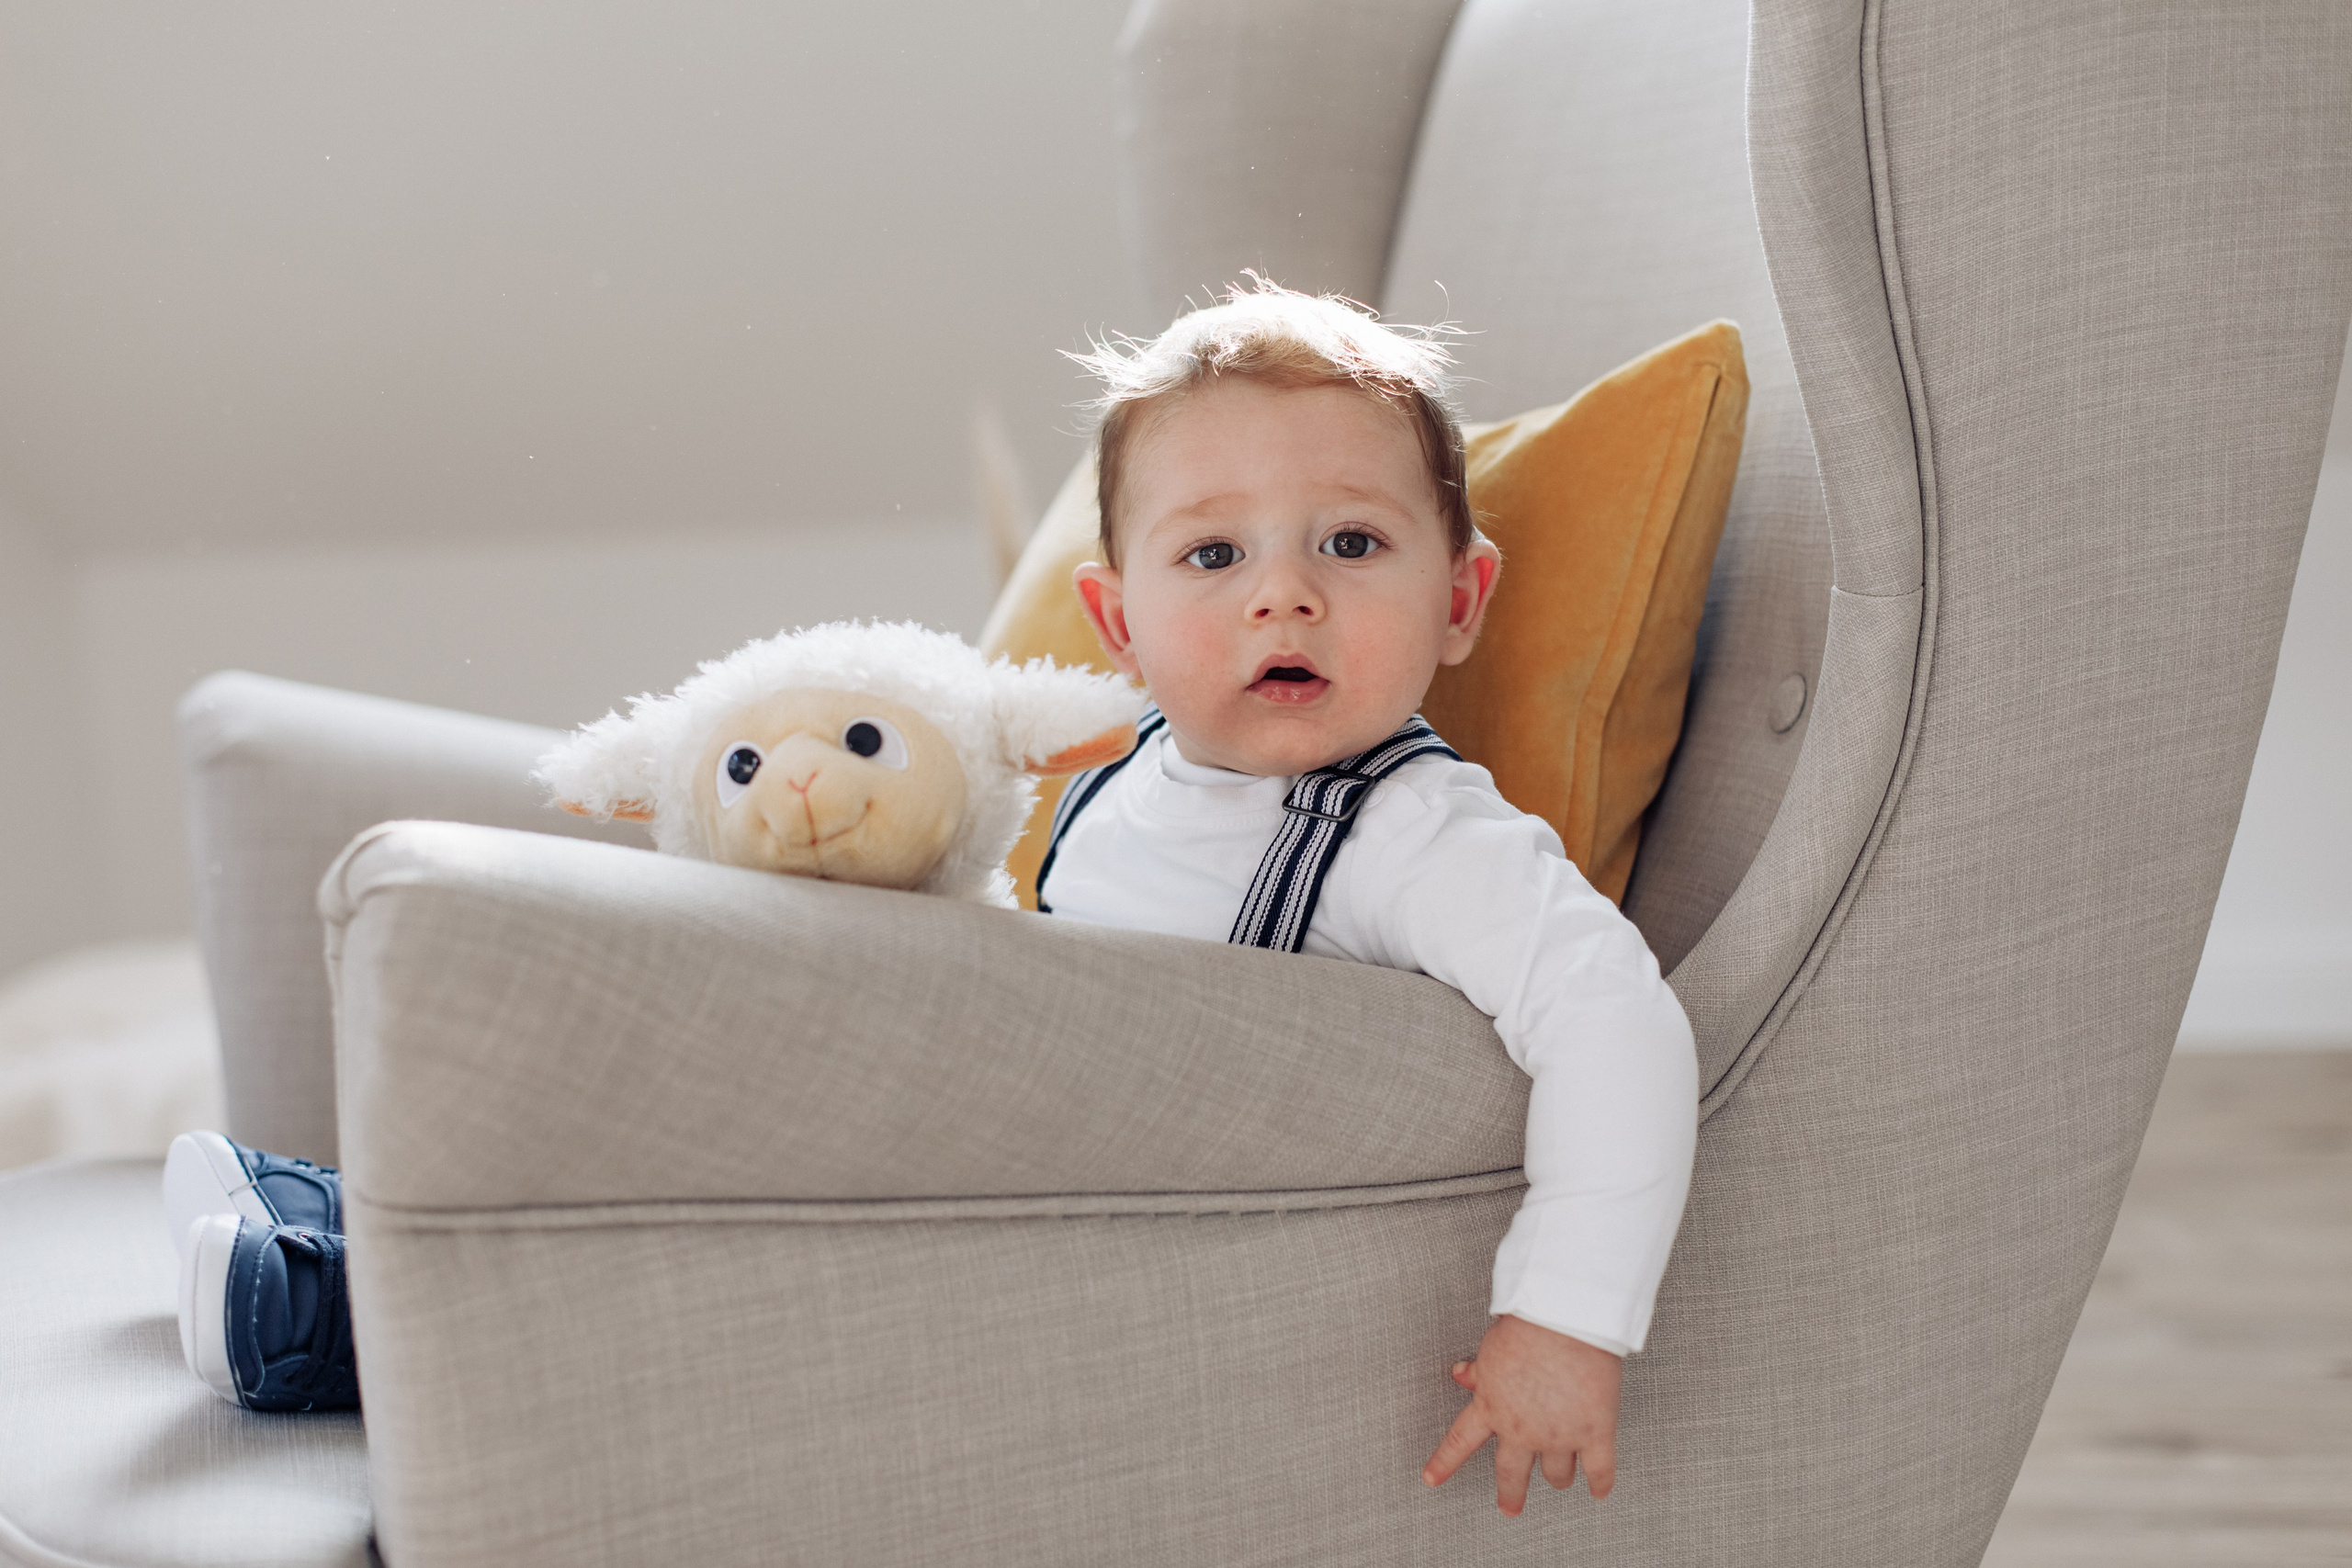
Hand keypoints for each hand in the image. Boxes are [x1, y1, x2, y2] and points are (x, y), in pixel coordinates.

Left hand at [1420, 1314, 1622, 1515]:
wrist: (1565, 1320)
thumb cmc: (1527, 1324)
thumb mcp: (1491, 1348)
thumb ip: (1478, 1370)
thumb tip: (1459, 1374)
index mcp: (1490, 1408)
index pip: (1459, 1442)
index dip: (1444, 1462)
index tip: (1431, 1479)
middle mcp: (1522, 1430)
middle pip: (1511, 1473)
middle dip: (1510, 1493)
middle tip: (1509, 1507)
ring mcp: (1559, 1436)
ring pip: (1557, 1474)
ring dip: (1558, 1479)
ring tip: (1560, 1481)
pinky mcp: (1594, 1433)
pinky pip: (1599, 1471)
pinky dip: (1600, 1484)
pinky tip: (1599, 1491)